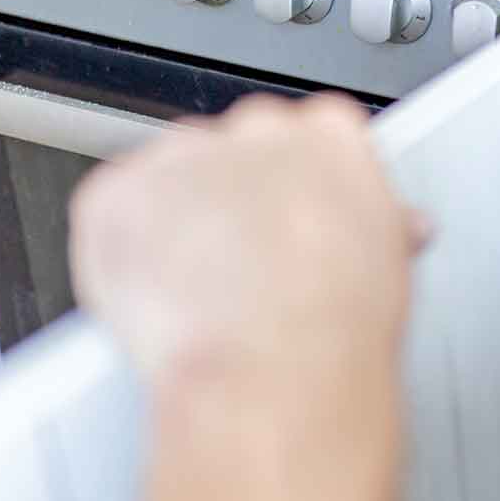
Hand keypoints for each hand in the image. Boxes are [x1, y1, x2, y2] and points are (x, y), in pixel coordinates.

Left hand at [70, 94, 426, 392]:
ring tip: (203, 289)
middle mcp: (256, 130)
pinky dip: (124, 249)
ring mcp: (182, 157)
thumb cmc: (335, 324)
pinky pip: (112, 210)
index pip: (311, 138)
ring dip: (179, 218)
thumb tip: (377, 227)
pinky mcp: (115, 194)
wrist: (272, 370)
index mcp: (331, 134)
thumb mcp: (387, 262)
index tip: (296, 222)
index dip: (298, 190)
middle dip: (236, 199)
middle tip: (249, 262)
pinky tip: (164, 292)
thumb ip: (371, 221)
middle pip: (238, 151)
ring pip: (172, 176)